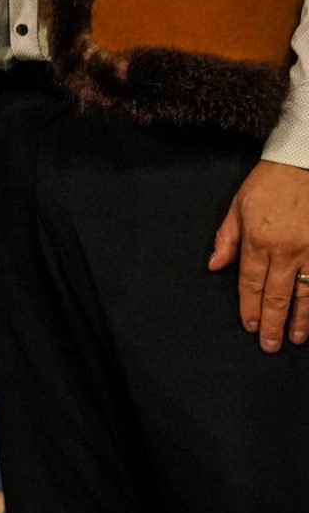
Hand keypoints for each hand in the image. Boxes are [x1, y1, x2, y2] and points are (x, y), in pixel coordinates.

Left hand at [207, 160, 308, 352]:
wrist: (302, 166)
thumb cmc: (267, 185)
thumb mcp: (237, 207)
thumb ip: (226, 239)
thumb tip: (213, 266)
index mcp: (258, 240)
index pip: (251, 282)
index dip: (250, 306)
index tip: (250, 326)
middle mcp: (286, 250)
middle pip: (278, 295)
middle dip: (273, 323)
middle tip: (270, 346)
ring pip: (306, 294)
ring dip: (301, 320)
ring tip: (295, 339)